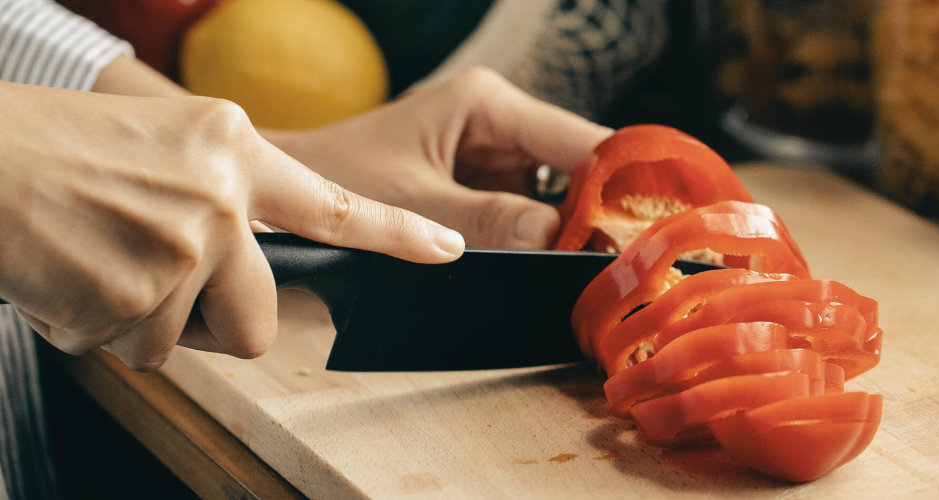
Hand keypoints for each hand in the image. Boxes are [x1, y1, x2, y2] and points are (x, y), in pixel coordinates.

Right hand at [0, 81, 463, 370]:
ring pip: (185, 341)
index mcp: (235, 150)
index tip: (446, 250)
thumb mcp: (163, 145)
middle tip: (153, 281)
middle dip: (211, 322)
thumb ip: (224, 198)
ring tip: (95, 260)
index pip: (335, 205)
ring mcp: (185, 247)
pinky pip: (133, 350)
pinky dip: (97, 329)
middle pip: (260, 318)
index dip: (396, 235)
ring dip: (138, 321)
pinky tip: (69, 277)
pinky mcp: (139, 294)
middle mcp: (222, 197)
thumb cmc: (56, 150)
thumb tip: (248, 267)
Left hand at [263, 67, 613, 248]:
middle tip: (628, 264)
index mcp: (485, 105)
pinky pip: (533, 210)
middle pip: (580, 167)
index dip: (620, 184)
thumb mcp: (413, 205)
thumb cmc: (334, 179)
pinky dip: (547, 239)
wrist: (285, 189)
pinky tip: (564, 266)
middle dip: (603, 213)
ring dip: (578, 230)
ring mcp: (495, 152)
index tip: (648, 231)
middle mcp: (499, 121)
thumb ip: (487, 222)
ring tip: (601, 270)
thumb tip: (559, 240)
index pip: (579, 141)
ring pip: (562, 192)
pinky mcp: (485, 182)